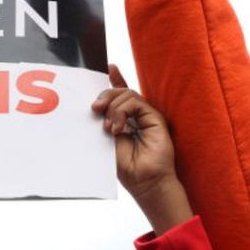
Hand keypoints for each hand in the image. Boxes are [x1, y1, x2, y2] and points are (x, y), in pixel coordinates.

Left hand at [92, 65, 191, 233]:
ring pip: (127, 94)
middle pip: (120, 92)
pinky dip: (122, 111)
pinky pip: (136, 102)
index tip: (107, 67)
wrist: (146, 183)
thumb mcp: (108, 141)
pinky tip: (117, 127)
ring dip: (112, 107)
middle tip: (94, 108)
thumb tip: (94, 106)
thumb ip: (104, 122)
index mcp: (125, 121)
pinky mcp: (155, 117)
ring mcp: (147, 116)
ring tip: (109, 128)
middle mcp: (137, 116)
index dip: (114, 79)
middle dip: (104, 95)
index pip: (120, 96)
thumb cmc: (128, 169)